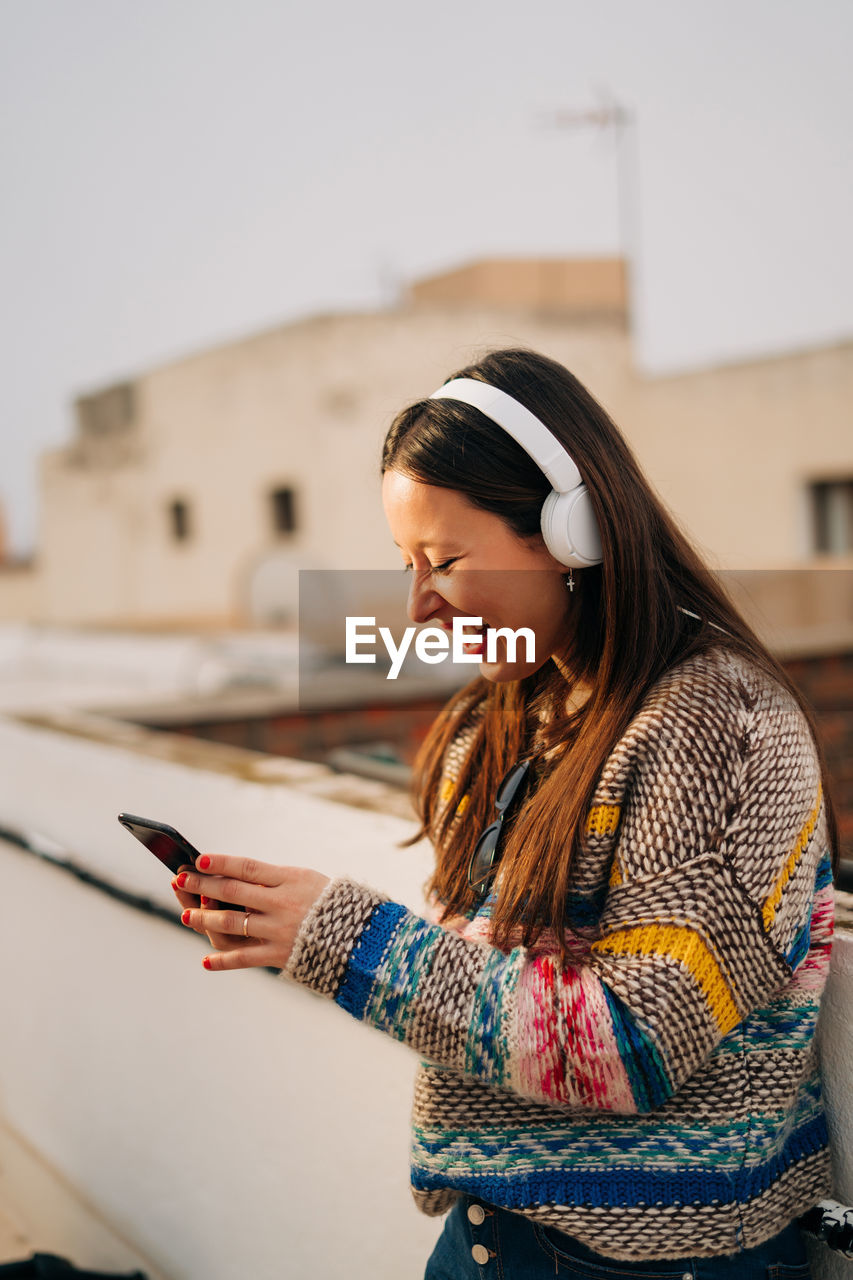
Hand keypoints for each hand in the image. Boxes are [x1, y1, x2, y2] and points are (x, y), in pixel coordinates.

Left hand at [170, 854, 328, 970]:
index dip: (221, 862)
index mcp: (290, 879)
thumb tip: (234, 877)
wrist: (361, 937)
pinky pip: (244, 958)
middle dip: (203, 885)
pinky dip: (223, 961)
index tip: (199, 859)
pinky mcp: (279, 955)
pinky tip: (206, 961)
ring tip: (186, 915)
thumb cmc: (331, 902)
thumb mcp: (306, 879)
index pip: (247, 867)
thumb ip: (273, 879)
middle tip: (181, 880)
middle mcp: (282, 903)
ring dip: (205, 918)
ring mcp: (279, 930)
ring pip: (232, 923)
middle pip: (233, 892)